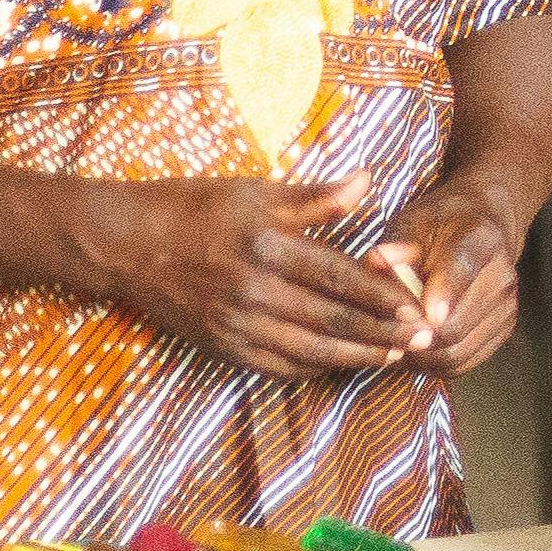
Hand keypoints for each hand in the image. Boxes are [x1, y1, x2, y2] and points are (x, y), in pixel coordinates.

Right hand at [76, 173, 423, 375]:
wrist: (128, 246)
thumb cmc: (195, 208)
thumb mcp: (255, 191)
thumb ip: (316, 196)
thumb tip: (369, 181)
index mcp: (267, 246)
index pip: (340, 278)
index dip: (383, 297)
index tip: (418, 307)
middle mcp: (254, 292)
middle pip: (332, 321)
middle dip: (383, 335)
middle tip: (424, 342)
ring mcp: (237, 325)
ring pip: (310, 352)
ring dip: (357, 358)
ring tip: (395, 358)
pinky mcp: (223, 347)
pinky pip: (279, 367)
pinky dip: (316, 369)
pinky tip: (342, 364)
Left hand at [366, 181, 527, 370]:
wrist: (482, 226)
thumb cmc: (440, 224)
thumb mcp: (415, 220)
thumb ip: (398, 244)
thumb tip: (377, 261)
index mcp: (481, 239)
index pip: (462, 270)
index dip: (441, 295)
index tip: (422, 315)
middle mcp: (502, 277)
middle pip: (455, 326)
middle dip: (414, 336)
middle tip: (381, 334)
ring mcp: (506, 307)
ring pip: (457, 353)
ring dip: (420, 356)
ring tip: (392, 342)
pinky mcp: (503, 330)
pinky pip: (463, 363)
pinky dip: (433, 363)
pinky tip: (411, 348)